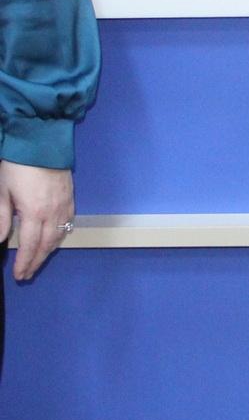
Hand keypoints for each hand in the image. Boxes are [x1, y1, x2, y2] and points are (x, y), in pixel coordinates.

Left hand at [0, 161, 74, 280]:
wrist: (42, 143)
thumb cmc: (17, 167)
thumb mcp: (2, 192)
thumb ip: (1, 218)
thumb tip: (0, 240)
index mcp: (34, 213)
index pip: (29, 245)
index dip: (25, 262)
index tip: (19, 275)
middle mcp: (53, 213)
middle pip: (46, 245)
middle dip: (36, 261)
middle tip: (27, 274)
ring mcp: (64, 206)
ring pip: (59, 236)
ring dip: (48, 251)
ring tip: (38, 259)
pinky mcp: (71, 198)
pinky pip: (68, 223)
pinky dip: (60, 235)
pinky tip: (54, 238)